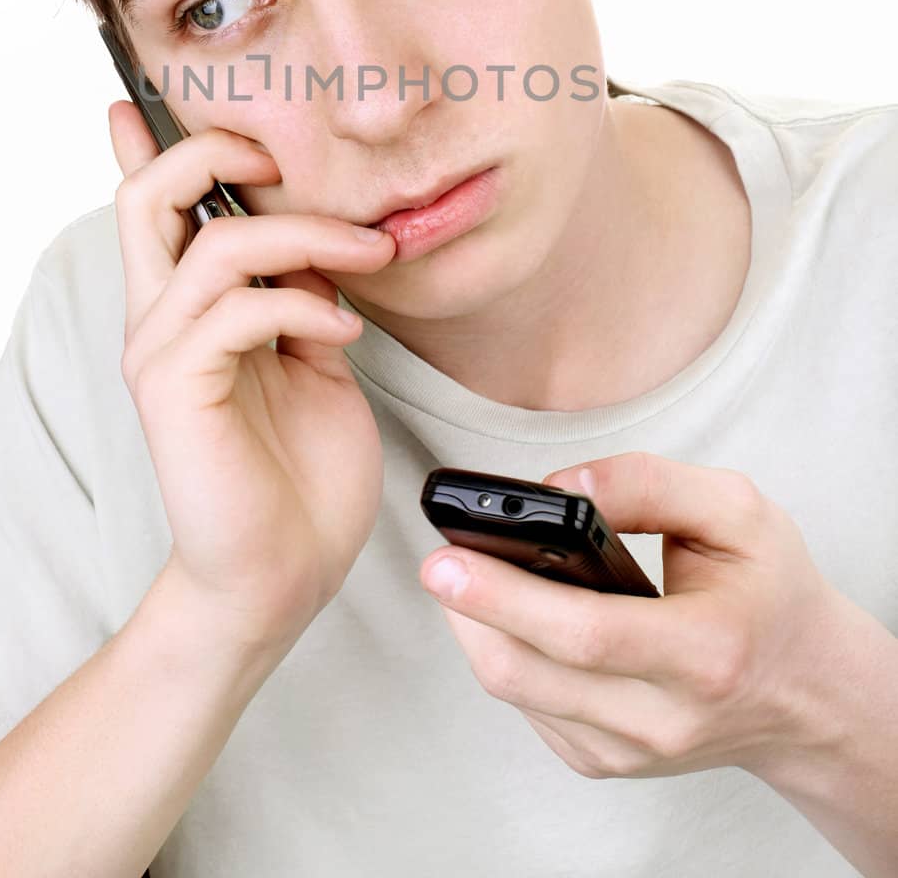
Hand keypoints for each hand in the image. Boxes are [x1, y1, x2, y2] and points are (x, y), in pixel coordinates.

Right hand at [108, 102, 395, 653]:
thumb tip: (320, 242)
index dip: (143, 147)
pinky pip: (237, 310)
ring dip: (306, 235)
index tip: (144, 100)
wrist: (280, 576)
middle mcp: (160, 321)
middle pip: (148, 198)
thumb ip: (302, 296)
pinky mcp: (177, 392)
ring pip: (214, 245)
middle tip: (280, 157)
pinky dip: (303, 303)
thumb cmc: (299, 473)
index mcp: (187, 309)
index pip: (151, 209)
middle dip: (214, 153)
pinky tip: (343, 332)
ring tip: (368, 256)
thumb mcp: (314, 361)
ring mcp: (162, 355)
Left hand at [419, 451, 846, 780]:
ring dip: (476, 629)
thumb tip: (562, 487)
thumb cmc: (771, 593)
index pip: (584, 633)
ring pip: (516, 691)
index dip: (504, 595)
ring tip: (466, 573)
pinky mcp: (605, 762)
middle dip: (468, 609)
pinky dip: (505, 654)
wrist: (808, 694)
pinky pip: (528, 707)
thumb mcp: (737, 513)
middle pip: (530, 671)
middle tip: (437, 558)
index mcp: (705, 653)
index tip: (447, 557)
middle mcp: (664, 718)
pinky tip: (507, 614)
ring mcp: (631, 751)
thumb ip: (649, 485)